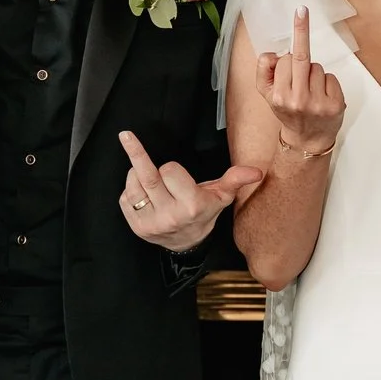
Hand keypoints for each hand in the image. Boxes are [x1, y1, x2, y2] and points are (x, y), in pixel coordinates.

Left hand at [116, 128, 265, 254]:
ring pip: (134, 183)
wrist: (187, 244)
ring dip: (138, 174)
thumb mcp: (220, 196)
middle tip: (125, 135)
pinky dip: (132, 189)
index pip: (169, 171)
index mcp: (191, 205)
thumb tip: (255, 171)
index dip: (172, 168)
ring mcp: (151, 223)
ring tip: (153, 181)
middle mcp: (169, 215)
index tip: (176, 173)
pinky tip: (144, 194)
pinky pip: (125, 196)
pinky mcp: (136, 226)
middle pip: (147, 175)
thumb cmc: (203, 213)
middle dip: (136, 153)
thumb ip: (235, 179)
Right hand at [253, 5, 345, 156]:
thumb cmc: (287, 111)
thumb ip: (263, 70)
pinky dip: (327, 82)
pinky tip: (322, 94)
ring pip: (317, 67)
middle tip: (302, 15)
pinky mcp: (336, 105)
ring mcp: (318, 104)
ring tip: (310, 89)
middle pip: (302, 59)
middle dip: (301, 38)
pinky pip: (331, 77)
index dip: (286, 56)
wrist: (306, 139)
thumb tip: (274, 54)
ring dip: (313, 73)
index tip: (300, 12)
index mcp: (280, 96)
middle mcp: (299, 100)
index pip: (286, 60)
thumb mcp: (266, 93)